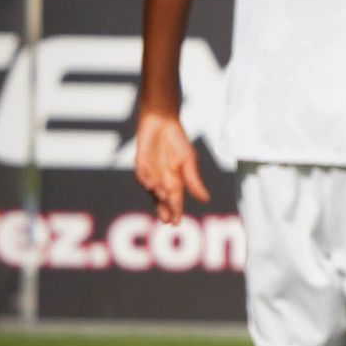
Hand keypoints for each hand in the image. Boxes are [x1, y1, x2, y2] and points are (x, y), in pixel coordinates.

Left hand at [134, 110, 209, 224]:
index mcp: (175, 181)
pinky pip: (141, 174)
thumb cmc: (177, 141)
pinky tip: (150, 185)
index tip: (176, 223)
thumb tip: (205, 200)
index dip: (175, 212)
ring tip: (163, 200)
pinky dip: (145, 180)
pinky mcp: (140, 163)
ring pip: (151, 189)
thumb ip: (193, 181)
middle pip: (161, 200)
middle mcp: (161, 180)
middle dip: (163, 210)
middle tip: (166, 221)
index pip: (175, 201)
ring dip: (156, 195)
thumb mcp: (189, 162)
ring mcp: (149, 172)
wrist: (162, 122)